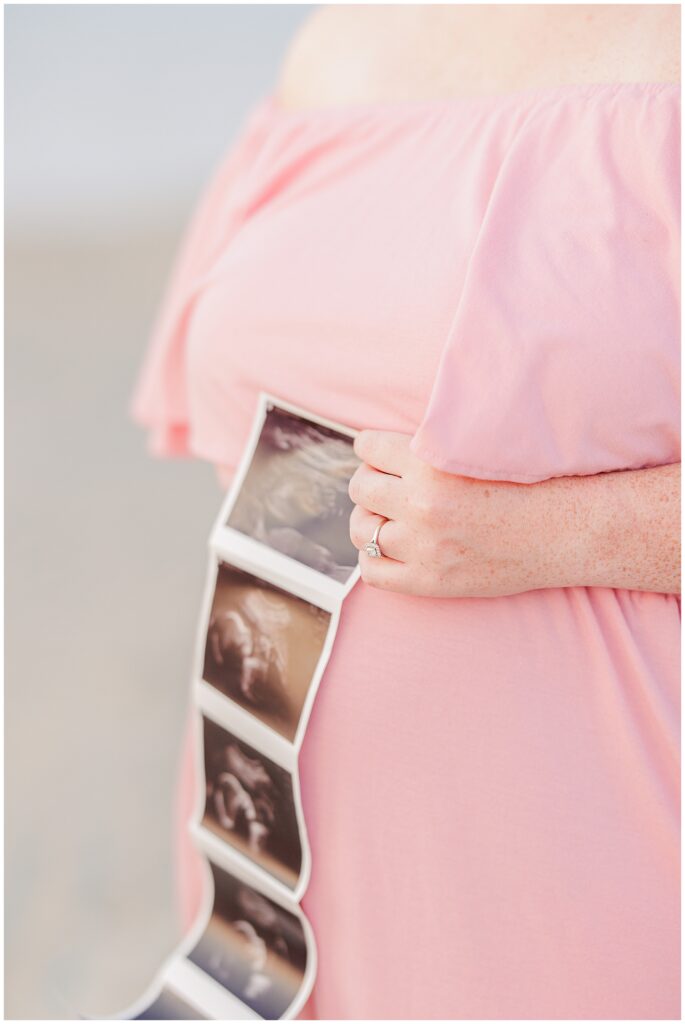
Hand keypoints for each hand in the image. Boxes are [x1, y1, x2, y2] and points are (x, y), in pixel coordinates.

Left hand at [348, 430, 581, 597]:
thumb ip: (432, 446)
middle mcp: (423, 505)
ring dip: (369, 518)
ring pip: (361, 529)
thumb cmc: (527, 483)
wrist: (563, 531)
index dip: (371, 447)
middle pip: (361, 487)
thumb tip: (383, 443)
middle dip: (370, 481)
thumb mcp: (476, 449)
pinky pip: (373, 571)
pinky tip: (389, 547)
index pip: (370, 448)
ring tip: (385, 515)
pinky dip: (373, 557)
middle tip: (385, 483)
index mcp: (433, 465)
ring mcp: (424, 547)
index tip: (376, 450)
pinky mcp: (430, 580)